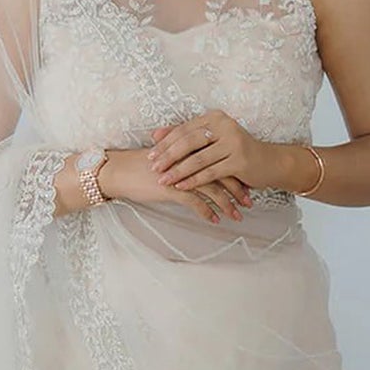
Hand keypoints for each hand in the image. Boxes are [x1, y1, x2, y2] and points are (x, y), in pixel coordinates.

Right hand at [98, 146, 250, 225]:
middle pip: (221, 173)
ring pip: (212, 189)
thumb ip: (185, 161)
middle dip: (237, 189)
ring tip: (237, 216)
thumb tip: (202, 169)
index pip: (219, 159)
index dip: (234, 173)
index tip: (246, 185)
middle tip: (249, 202)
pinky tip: (215, 220)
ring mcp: (180, 173)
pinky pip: (196, 202)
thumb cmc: (140, 166)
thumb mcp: (167, 159)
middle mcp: (188, 159)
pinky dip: (207, 212)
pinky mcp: (171, 188)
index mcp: (189, 149)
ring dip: (227, 204)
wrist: (119, 172)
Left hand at [149, 114, 273, 198]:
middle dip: (168, 156)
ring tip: (163, 180)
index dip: (165, 142)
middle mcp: (225, 126)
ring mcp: (233, 143)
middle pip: (189, 142)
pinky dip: (194, 180)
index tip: (150, 154)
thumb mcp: (212, 140)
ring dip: (178, 171)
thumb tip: (155, 134)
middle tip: (153, 167)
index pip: (184, 129)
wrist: (269, 162)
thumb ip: (187, 135)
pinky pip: (211, 172)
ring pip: (198, 159)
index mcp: (215, 118)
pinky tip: (181, 187)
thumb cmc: (236, 151)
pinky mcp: (239, 161)